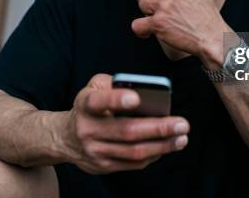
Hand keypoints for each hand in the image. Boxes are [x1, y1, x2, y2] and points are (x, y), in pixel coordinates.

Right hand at [64, 74, 188, 173]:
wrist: (66, 137)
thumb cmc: (90, 105)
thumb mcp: (95, 87)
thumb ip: (117, 83)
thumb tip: (147, 91)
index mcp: (85, 104)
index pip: (98, 101)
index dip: (116, 100)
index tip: (137, 98)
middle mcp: (88, 129)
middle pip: (126, 131)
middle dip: (158, 128)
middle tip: (182, 124)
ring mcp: (95, 151)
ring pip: (133, 151)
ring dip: (162, 145)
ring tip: (181, 138)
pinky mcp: (103, 166)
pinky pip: (133, 163)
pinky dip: (153, 155)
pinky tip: (167, 146)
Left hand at [131, 0, 228, 66]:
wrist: (211, 37)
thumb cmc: (206, 8)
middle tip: (168, 5)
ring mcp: (164, 7)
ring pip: (142, 3)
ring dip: (150, 12)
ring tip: (166, 16)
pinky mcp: (158, 25)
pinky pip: (137, 24)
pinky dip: (142, 29)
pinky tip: (152, 30)